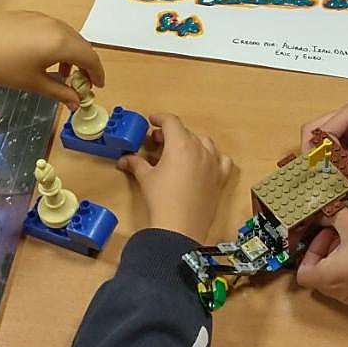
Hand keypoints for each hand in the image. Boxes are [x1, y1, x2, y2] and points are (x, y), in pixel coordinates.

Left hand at [0, 12, 104, 107]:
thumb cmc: (3, 68)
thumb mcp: (34, 83)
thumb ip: (60, 92)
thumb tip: (76, 102)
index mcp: (61, 43)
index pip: (90, 57)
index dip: (97, 73)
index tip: (98, 86)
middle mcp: (56, 26)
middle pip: (81, 44)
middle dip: (85, 63)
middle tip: (83, 81)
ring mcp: (41, 17)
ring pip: (67, 35)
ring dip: (71, 53)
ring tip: (62, 72)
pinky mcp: (28, 15)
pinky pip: (52, 28)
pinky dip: (57, 43)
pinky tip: (44, 56)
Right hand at [117, 114, 233, 242]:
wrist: (180, 227)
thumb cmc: (162, 200)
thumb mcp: (146, 178)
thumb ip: (136, 164)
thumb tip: (125, 160)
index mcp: (181, 144)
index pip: (171, 121)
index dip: (160, 118)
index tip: (152, 121)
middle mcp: (200, 150)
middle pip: (186, 132)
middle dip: (171, 134)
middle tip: (157, 142)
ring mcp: (213, 164)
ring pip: (204, 142)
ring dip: (191, 142)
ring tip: (179, 151)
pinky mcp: (220, 179)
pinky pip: (222, 160)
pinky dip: (213, 156)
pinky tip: (204, 162)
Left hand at [296, 213, 347, 309]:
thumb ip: (331, 217)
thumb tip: (324, 215)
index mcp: (331, 279)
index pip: (303, 274)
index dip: (310, 252)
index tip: (326, 235)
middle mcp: (345, 296)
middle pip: (323, 279)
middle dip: (327, 254)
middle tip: (341, 234)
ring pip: (344, 283)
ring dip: (344, 263)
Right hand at [299, 87, 347, 171]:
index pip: (321, 132)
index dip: (317, 154)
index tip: (322, 176)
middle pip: (317, 133)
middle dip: (314, 155)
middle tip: (319, 178)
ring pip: (331, 142)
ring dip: (330, 160)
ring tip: (334, 181)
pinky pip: (346, 148)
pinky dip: (344, 161)